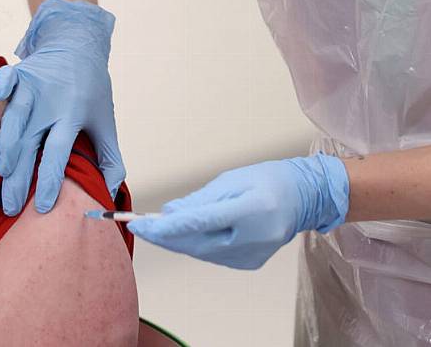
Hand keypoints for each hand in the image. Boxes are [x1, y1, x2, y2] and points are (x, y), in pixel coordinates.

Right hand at [0, 0, 124, 215]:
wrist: (78, 45)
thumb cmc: (91, 89)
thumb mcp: (104, 122)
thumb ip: (109, 158)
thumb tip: (109, 192)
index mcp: (72, 115)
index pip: (58, 153)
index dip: (50, 179)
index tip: (44, 205)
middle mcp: (51, 102)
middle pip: (30, 143)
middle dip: (19, 177)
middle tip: (10, 206)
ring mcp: (32, 86)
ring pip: (12, 120)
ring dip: (4, 147)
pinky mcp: (18, 73)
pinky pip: (4, 84)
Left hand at [127, 154, 348, 269]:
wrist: (304, 197)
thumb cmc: (269, 180)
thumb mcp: (230, 180)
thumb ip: (198, 200)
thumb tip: (169, 214)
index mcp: (250, 210)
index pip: (197, 223)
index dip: (164, 227)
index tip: (139, 225)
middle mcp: (252, 238)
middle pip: (195, 243)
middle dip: (163, 236)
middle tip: (139, 227)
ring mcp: (252, 255)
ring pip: (201, 253)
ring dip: (176, 241)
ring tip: (156, 228)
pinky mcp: (249, 263)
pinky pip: (212, 256)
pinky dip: (196, 245)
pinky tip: (185, 234)